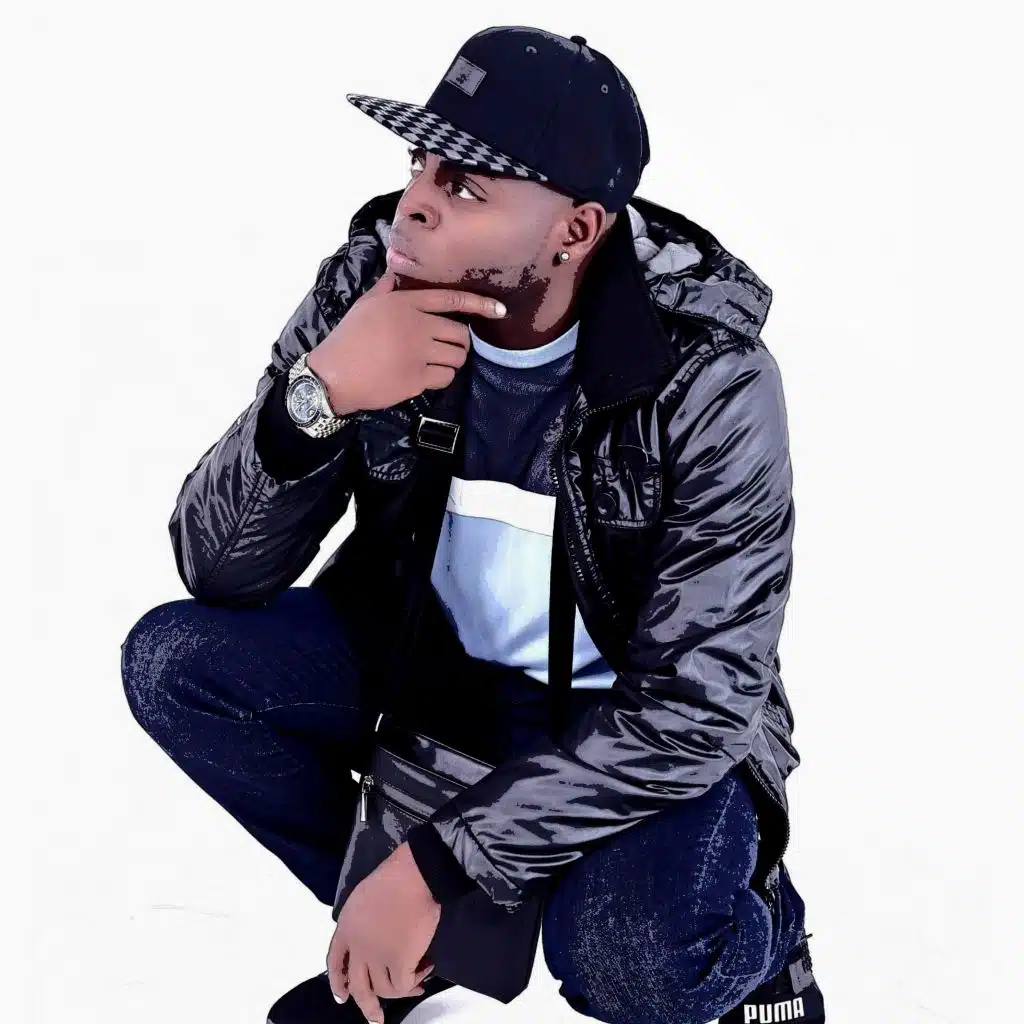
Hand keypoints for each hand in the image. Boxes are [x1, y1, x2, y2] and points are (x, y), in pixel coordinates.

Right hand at [307, 267, 506, 416]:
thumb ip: (387, 287)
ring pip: (457, 356)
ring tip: (437, 360)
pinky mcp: (417, 378)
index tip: (498, 309)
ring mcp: (418, 354)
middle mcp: (416, 326)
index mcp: (405, 304)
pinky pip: (446, 376)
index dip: (480, 304)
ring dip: (453, 359)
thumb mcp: (365, 305)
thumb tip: (398, 270)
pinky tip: (428, 375)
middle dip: (460, 341)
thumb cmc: (348, 339)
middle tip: (448, 346)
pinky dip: (443, 376)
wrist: (333, 375)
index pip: (452, 300)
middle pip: (460, 333)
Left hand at [326, 841, 441, 1022]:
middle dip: (367, 1006)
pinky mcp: (399, 963)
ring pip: (383, 990)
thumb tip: (375, 936)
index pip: (335, 961)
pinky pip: (404, 985)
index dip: (337, 981)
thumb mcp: (364, 897)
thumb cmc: (394, 877)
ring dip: (401, 991)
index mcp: (346, 927)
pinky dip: (416, 981)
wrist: (414, 875)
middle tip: (376, 1019)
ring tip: (417, 982)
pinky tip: (427, 970)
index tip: (342, 996)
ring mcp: (377, 958)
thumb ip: (363, 921)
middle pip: (358, 987)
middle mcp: (358, 947)